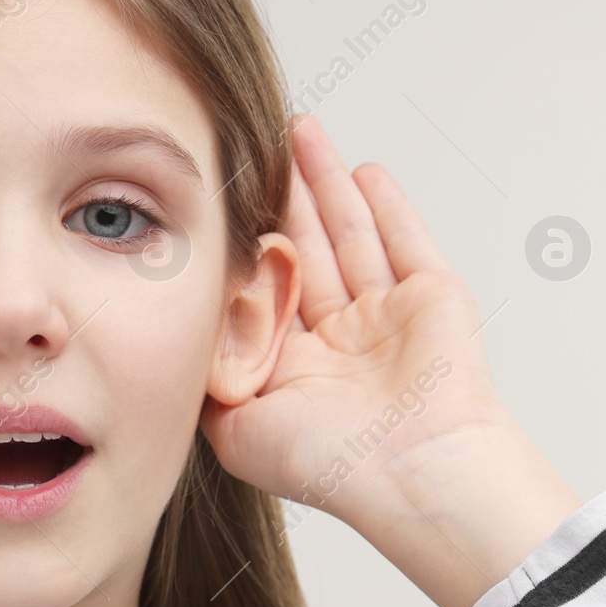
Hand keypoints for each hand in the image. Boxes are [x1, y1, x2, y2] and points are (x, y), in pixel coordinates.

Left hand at [201, 114, 579, 606]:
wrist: (410, 473)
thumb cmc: (327, 463)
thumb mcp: (235, 430)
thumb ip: (205, 384)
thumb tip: (173, 347)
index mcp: (294, 368)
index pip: (261, 290)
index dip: (239, 246)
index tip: (213, 201)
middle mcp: (339, 341)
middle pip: (304, 249)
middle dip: (280, 197)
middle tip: (253, 145)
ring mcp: (387, 318)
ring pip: (349, 234)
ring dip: (324, 183)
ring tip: (299, 132)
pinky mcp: (432, 297)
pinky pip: (406, 241)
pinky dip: (385, 205)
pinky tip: (362, 170)